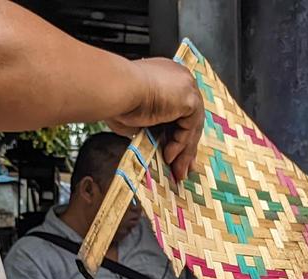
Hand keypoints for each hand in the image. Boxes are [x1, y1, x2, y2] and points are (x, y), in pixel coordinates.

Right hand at [108, 59, 203, 180]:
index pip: (180, 110)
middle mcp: (179, 78)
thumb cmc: (116, 100)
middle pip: (190, 119)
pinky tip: (168, 156)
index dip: (179, 134)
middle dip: (187, 147)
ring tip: (176, 171)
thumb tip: (153, 142)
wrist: (115, 89)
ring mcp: (187, 86)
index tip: (175, 155)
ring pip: (192, 126)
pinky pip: (190, 128)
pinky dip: (181, 145)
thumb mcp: (135, 117)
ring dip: (184, 152)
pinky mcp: (189, 98)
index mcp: (166, 77)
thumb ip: (149, 127)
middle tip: (183, 169)